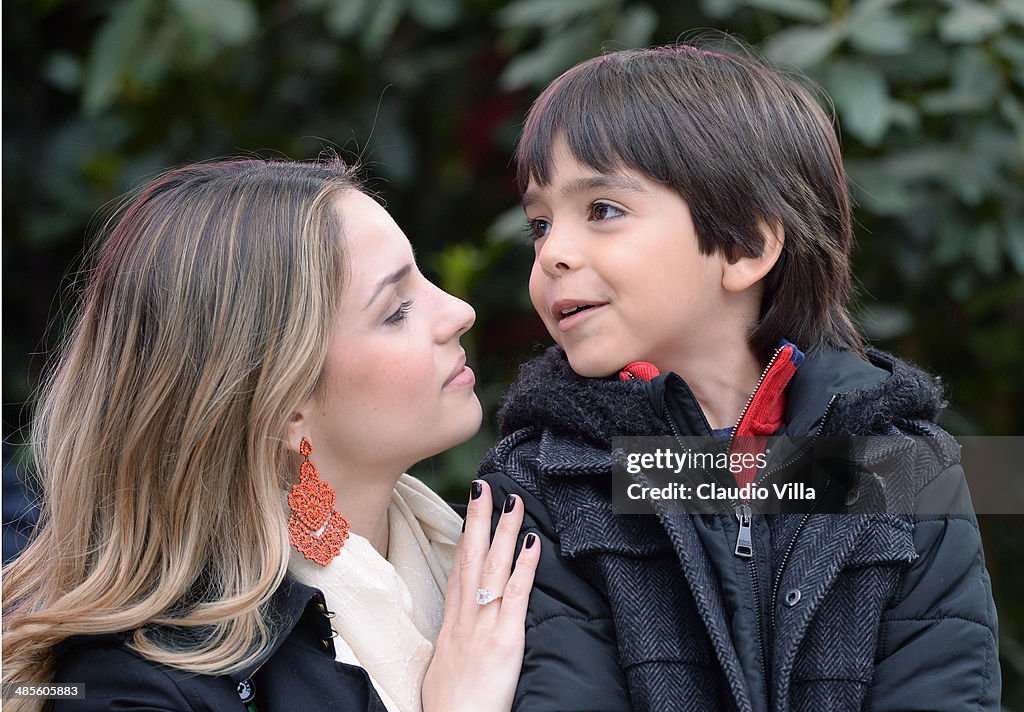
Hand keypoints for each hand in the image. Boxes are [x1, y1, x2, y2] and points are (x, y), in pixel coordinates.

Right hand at [422, 480, 539, 711]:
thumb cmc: (450, 707)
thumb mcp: (444, 668)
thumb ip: (456, 644)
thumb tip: (460, 635)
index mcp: (451, 625)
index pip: (458, 570)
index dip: (464, 538)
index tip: (470, 511)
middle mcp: (464, 618)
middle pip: (471, 559)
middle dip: (478, 520)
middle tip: (484, 486)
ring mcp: (483, 626)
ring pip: (493, 568)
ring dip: (503, 531)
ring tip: (512, 500)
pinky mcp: (505, 640)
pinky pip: (515, 595)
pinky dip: (525, 566)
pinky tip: (533, 541)